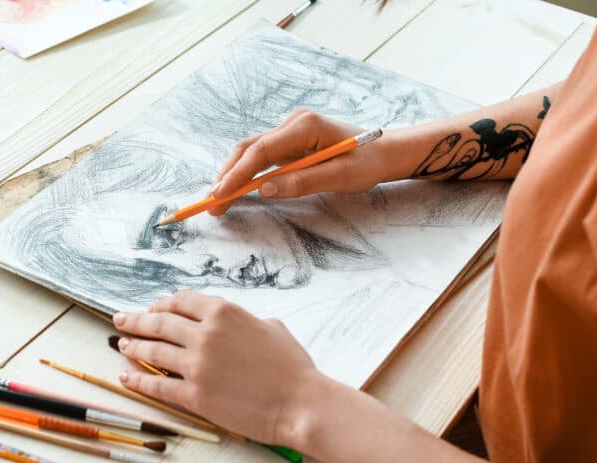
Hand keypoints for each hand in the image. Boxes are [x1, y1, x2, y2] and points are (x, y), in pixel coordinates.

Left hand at [113, 290, 333, 445]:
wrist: (301, 403)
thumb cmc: (292, 368)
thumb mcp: (272, 328)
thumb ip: (245, 321)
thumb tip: (234, 323)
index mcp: (224, 313)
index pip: (181, 301)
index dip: (162, 304)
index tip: (152, 309)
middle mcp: (206, 334)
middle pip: (159, 322)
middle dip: (135, 320)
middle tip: (120, 320)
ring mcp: (197, 365)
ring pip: (154, 350)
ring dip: (133, 346)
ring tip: (122, 345)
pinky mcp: (194, 395)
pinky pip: (157, 384)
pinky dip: (138, 380)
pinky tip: (126, 377)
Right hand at [208, 109, 389, 215]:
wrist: (385, 151)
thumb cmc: (368, 162)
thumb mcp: (340, 176)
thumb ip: (302, 181)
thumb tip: (264, 190)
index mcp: (305, 126)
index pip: (261, 150)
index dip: (238, 174)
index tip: (220, 194)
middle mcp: (293, 123)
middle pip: (249, 148)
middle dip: (228, 176)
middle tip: (211, 204)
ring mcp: (290, 131)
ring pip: (251, 152)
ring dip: (233, 175)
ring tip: (218, 200)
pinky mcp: (289, 142)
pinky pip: (261, 157)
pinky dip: (245, 174)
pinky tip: (234, 190)